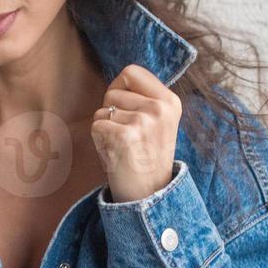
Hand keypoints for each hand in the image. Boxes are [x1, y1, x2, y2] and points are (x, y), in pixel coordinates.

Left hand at [90, 64, 181, 202]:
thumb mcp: (157, 121)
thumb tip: (121, 78)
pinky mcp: (126, 136)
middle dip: (111, 112)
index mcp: (170, 101)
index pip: (131, 72)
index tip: (125, 108)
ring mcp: (144, 121)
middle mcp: (160, 108)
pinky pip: (97, 125)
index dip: (119, 87)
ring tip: (123, 147)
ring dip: (106, 129)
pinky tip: (116, 154)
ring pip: (103, 111)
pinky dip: (99, 141)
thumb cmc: (145, 156)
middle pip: (113, 91)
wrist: (150, 195)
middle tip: (126, 137)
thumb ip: (143, 98)